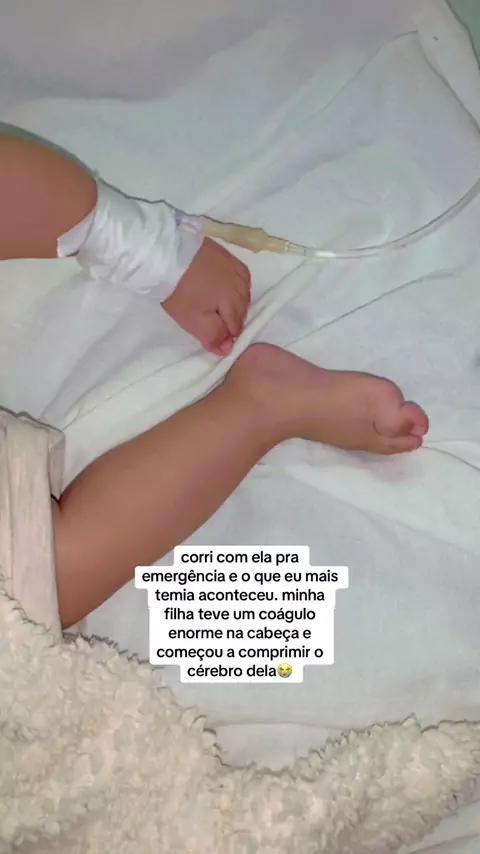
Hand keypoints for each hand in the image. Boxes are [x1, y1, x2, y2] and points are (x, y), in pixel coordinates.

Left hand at [161, 238, 250, 355]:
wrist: (168, 254)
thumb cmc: (180, 292)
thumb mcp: (193, 320)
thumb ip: (213, 336)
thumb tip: (228, 348)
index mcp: (233, 304)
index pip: (236, 327)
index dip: (225, 334)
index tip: (213, 334)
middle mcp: (241, 287)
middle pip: (242, 311)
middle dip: (231, 319)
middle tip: (212, 320)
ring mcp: (236, 269)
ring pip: (243, 294)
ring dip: (234, 303)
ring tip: (217, 305)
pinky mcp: (228, 256)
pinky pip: (240, 276)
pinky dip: (235, 285)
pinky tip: (225, 286)